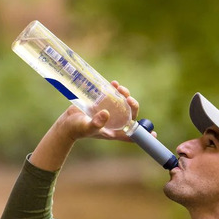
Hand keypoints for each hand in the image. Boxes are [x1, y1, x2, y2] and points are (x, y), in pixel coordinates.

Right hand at [30, 81, 152, 170]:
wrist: (65, 123)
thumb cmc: (75, 129)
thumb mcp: (86, 127)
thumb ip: (96, 123)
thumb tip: (107, 114)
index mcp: (113, 132)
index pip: (132, 134)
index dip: (143, 134)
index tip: (153, 132)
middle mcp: (114, 123)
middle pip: (130, 115)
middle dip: (133, 106)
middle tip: (128, 98)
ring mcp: (109, 113)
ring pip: (123, 104)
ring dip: (125, 95)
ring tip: (119, 87)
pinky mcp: (102, 105)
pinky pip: (113, 97)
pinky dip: (115, 90)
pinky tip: (113, 84)